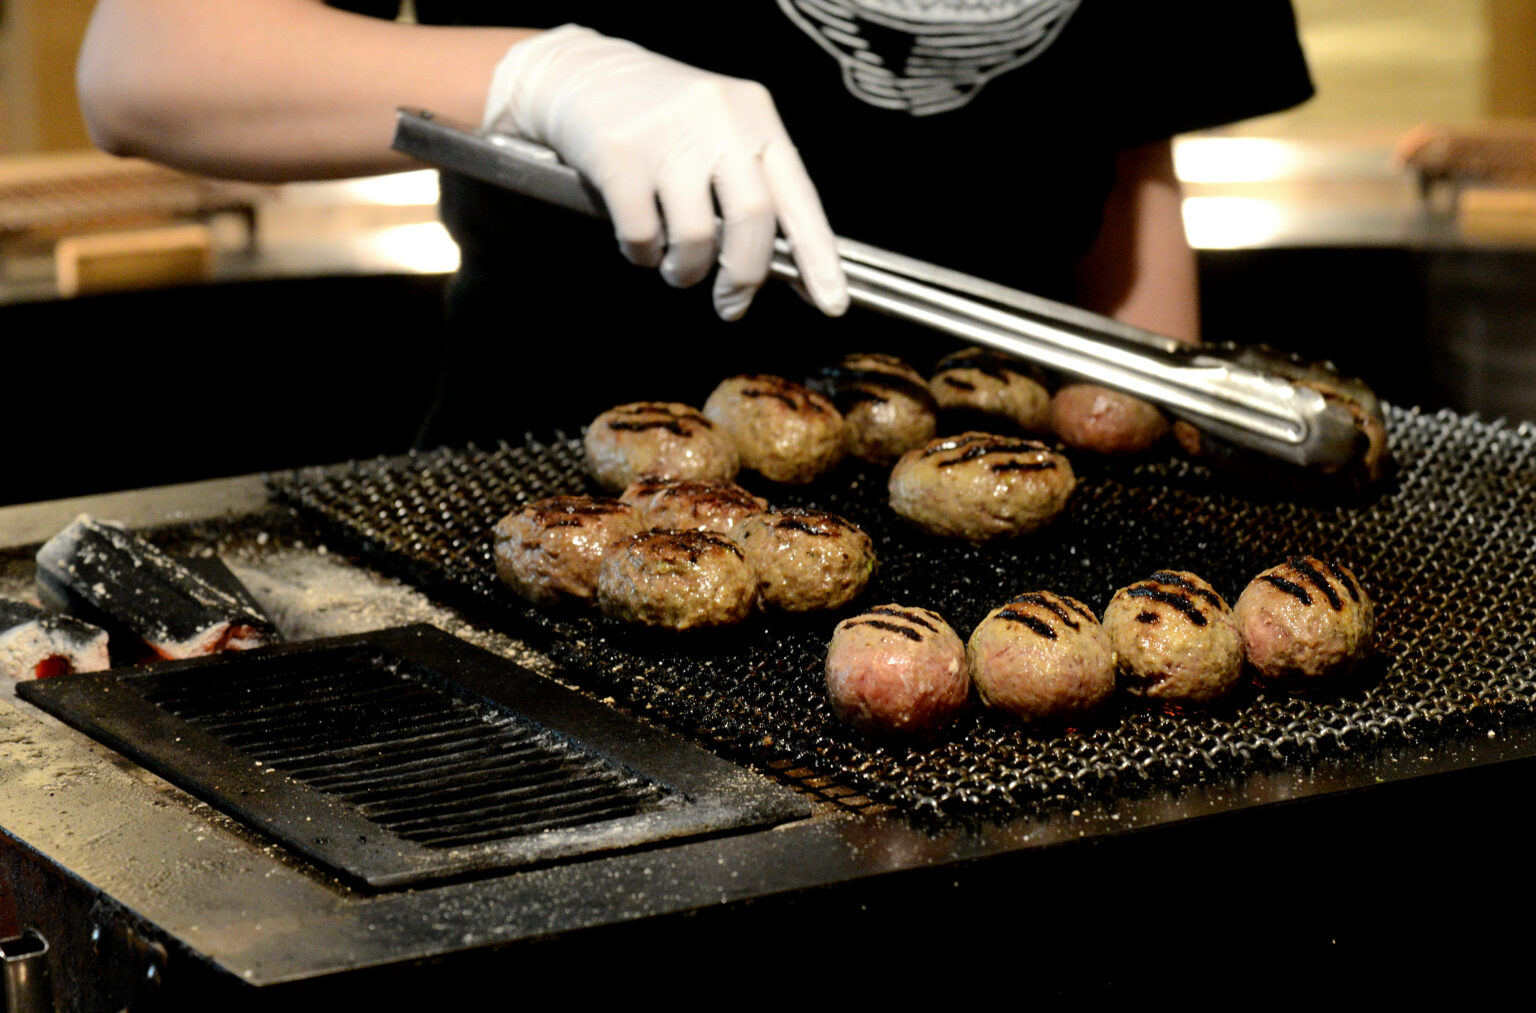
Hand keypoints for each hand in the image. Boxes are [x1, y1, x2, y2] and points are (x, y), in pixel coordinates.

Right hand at [483, 25, 847, 320]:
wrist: (582, 73)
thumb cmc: (662, 120)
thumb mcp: (720, 132)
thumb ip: (751, 185)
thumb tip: (789, 268)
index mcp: (756, 117)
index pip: (799, 196)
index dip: (819, 256)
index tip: (832, 302)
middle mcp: (720, 119)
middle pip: (754, 220)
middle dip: (745, 277)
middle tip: (730, 305)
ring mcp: (669, 134)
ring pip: (696, 237)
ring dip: (686, 272)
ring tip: (676, 267)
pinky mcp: (620, 154)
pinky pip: (643, 237)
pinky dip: (643, 256)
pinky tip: (640, 244)